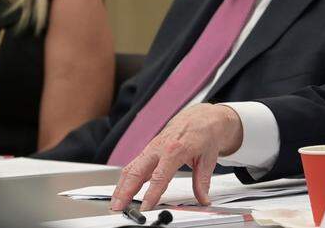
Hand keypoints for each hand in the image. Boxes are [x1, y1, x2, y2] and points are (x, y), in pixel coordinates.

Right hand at [109, 103, 243, 210]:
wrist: (202, 116)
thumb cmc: (205, 133)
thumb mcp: (208, 158)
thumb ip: (202, 181)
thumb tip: (203, 199)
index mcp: (175, 149)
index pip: (160, 176)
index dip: (151, 194)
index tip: (145, 207)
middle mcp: (159, 148)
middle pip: (137, 171)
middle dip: (125, 191)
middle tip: (118, 207)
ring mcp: (152, 148)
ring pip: (131, 168)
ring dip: (121, 186)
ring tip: (115, 203)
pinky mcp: (149, 149)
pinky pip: (134, 164)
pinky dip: (126, 179)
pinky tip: (122, 190)